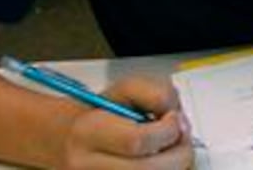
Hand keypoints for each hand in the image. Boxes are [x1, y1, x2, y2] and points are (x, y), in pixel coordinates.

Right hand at [61, 76, 191, 168]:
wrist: (71, 140)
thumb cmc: (102, 114)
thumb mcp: (126, 89)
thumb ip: (157, 94)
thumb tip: (178, 120)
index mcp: (89, 131)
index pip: (137, 140)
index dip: (168, 130)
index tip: (175, 119)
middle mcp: (86, 164)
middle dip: (178, 154)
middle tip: (182, 139)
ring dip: (173, 166)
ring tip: (169, 151)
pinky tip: (158, 162)